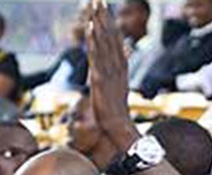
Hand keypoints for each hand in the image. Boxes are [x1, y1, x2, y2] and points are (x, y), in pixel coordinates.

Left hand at [86, 1, 138, 150]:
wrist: (118, 126)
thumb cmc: (115, 111)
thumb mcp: (117, 87)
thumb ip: (117, 71)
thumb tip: (120, 58)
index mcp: (120, 67)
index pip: (115, 40)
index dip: (110, 23)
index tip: (104, 7)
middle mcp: (117, 66)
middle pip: (110, 36)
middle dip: (104, 17)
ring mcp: (109, 72)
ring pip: (104, 43)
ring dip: (99, 24)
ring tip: (94, 7)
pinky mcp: (101, 79)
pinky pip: (97, 56)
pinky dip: (94, 41)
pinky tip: (91, 28)